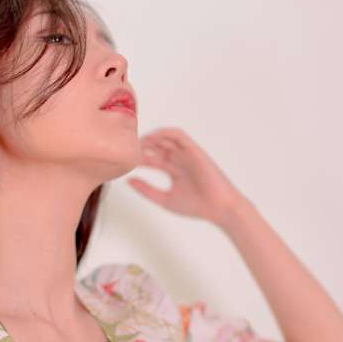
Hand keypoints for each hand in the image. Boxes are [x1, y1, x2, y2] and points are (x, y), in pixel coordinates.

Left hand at [127, 127, 243, 224]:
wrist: (219, 208)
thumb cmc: (196, 206)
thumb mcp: (164, 199)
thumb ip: (146, 190)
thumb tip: (128, 181)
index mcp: (172, 170)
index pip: (150, 159)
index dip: (137, 158)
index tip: (123, 161)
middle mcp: (178, 159)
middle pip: (156, 147)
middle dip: (141, 146)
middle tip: (128, 149)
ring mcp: (186, 154)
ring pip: (165, 138)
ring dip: (151, 137)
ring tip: (139, 143)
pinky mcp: (194, 150)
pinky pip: (178, 135)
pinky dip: (165, 133)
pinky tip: (153, 138)